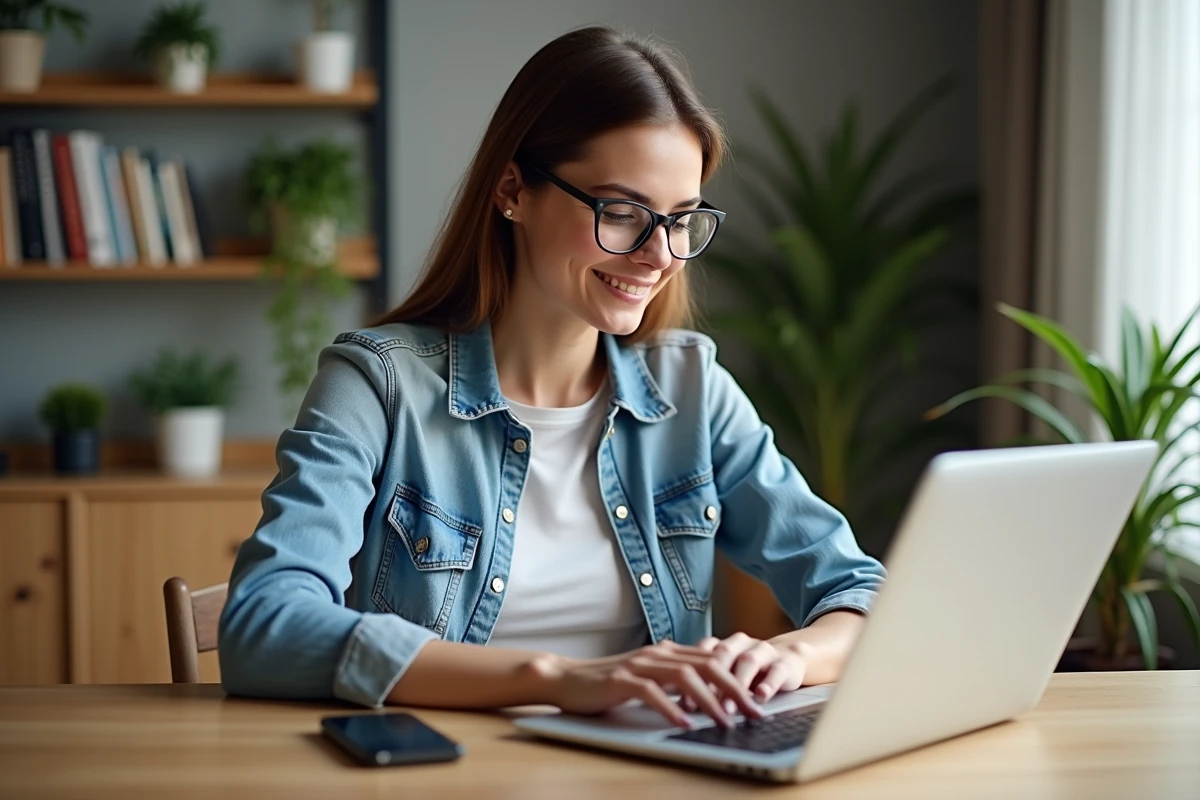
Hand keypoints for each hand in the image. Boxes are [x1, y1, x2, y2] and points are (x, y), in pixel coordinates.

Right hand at [536, 639, 765, 728]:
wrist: (567, 679)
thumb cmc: (608, 683)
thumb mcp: (648, 678)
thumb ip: (674, 681)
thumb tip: (709, 698)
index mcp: (668, 652)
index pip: (712, 661)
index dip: (738, 679)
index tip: (757, 701)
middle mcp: (657, 653)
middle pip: (706, 665)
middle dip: (735, 689)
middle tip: (754, 713)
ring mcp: (639, 664)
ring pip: (684, 676)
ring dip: (709, 700)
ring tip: (726, 721)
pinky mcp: (620, 680)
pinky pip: (651, 692)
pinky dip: (671, 707)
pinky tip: (684, 722)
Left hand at [679, 632, 806, 712]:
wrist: (790, 659)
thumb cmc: (749, 673)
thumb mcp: (726, 676)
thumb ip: (706, 686)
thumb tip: (680, 708)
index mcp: (722, 645)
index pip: (702, 655)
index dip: (690, 676)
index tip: (681, 701)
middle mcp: (741, 644)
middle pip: (722, 655)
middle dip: (710, 681)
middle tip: (701, 706)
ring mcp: (763, 651)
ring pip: (748, 662)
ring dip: (737, 685)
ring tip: (729, 707)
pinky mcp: (785, 662)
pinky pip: (777, 671)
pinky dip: (769, 684)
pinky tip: (761, 697)